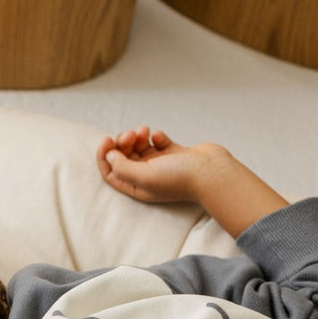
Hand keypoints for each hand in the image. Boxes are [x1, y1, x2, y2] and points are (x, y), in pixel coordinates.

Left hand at [96, 126, 231, 204]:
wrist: (212, 172)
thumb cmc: (179, 178)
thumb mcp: (143, 176)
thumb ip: (122, 168)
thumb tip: (109, 156)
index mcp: (136, 187)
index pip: (111, 173)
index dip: (104, 156)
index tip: (106, 140)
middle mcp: (147, 178)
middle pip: (124, 158)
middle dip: (123, 143)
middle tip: (131, 134)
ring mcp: (161, 165)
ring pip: (140, 148)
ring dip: (138, 137)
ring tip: (144, 131)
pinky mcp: (175, 154)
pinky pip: (158, 143)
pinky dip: (155, 137)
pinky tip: (159, 136)